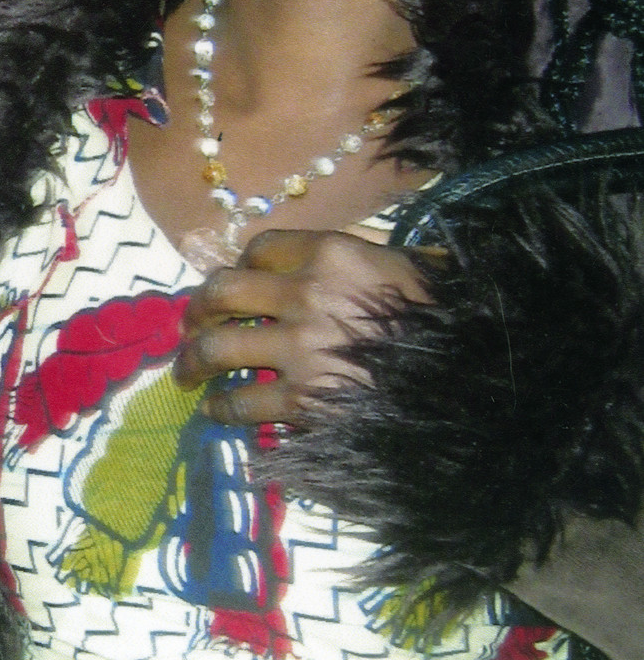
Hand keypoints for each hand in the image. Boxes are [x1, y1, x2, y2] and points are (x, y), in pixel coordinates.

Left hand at [175, 226, 427, 426]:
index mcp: (335, 254)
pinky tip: (216, 410)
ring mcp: (300, 349)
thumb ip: (365, 262)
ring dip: (192, 362)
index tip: (234, 283)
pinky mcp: (303, 400)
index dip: (240, 266)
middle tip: (191, 325)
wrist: (474, 375)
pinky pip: (241, 403)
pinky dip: (221, 408)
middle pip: (222, 292)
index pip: (263, 248)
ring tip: (186, 374)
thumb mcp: (411, 268)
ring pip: (216, 348)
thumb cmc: (449, 318)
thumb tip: (335, 267)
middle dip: (198, 309)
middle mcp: (306, 295)